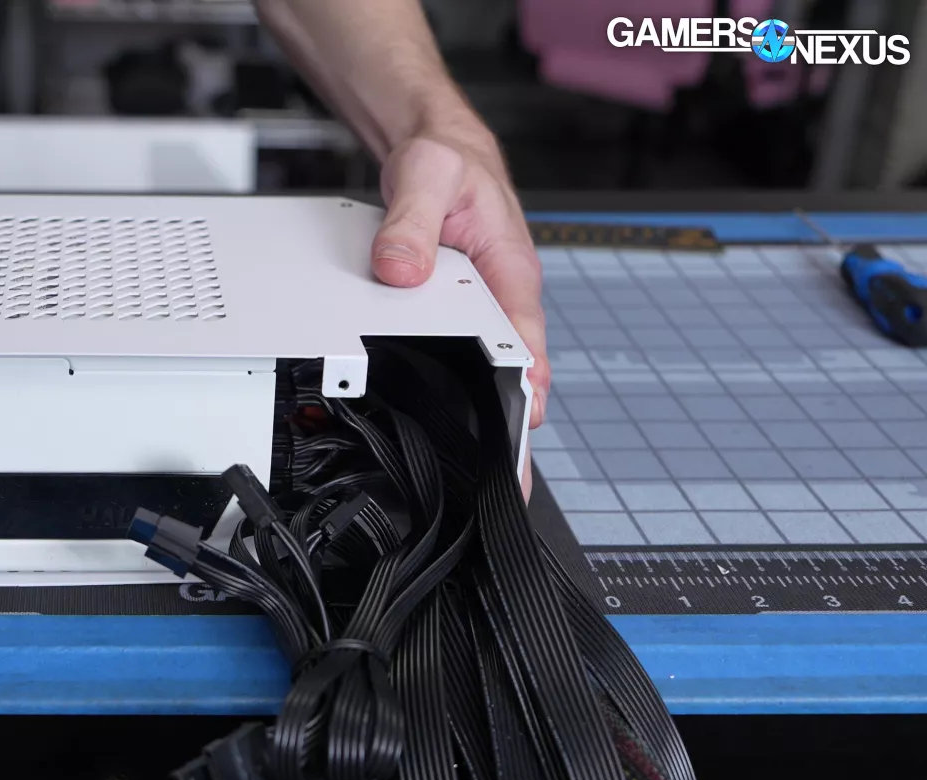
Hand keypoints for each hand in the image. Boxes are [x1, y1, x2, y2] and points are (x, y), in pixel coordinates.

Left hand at [369, 126, 547, 496]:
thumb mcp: (427, 176)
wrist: (434, 149)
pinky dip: (444, 387)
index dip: (528, 383)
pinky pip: (451, 355)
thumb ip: (411, 221)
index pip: (525, 336)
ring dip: (478, 414)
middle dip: (510, 424)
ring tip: (476, 475)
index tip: (529, 420)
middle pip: (509, 369)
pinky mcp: (450, 313)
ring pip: (479, 368)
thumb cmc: (447, 161)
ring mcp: (476, 308)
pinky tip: (433, 427)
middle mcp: (499, 295)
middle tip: (507, 479)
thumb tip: (401, 269)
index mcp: (509, 269)